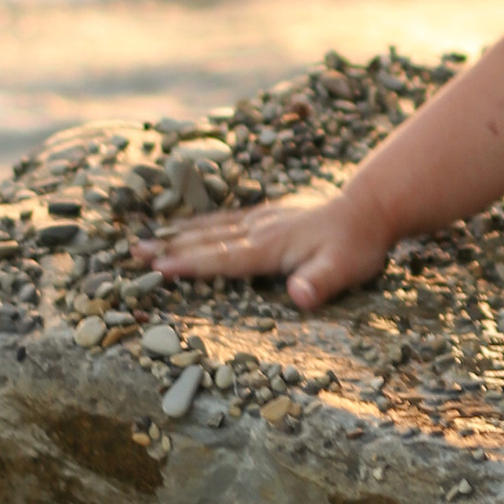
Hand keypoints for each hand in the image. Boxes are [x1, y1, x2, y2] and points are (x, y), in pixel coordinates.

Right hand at [137, 185, 390, 312]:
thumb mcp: (344, 268)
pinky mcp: (266, 214)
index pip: (224, 257)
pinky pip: (223, 219)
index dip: (191, 264)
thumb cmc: (357, 245)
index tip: (159, 268)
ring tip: (145, 239)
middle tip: (134, 252)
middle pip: (207, 239)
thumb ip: (319, 283)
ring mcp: (261, 218)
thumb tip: (298, 295)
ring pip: (210, 226)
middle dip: (170, 247)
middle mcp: (259, 229)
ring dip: (177, 234)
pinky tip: (183, 225)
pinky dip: (198, 222)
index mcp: (270, 246)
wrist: (369, 207)